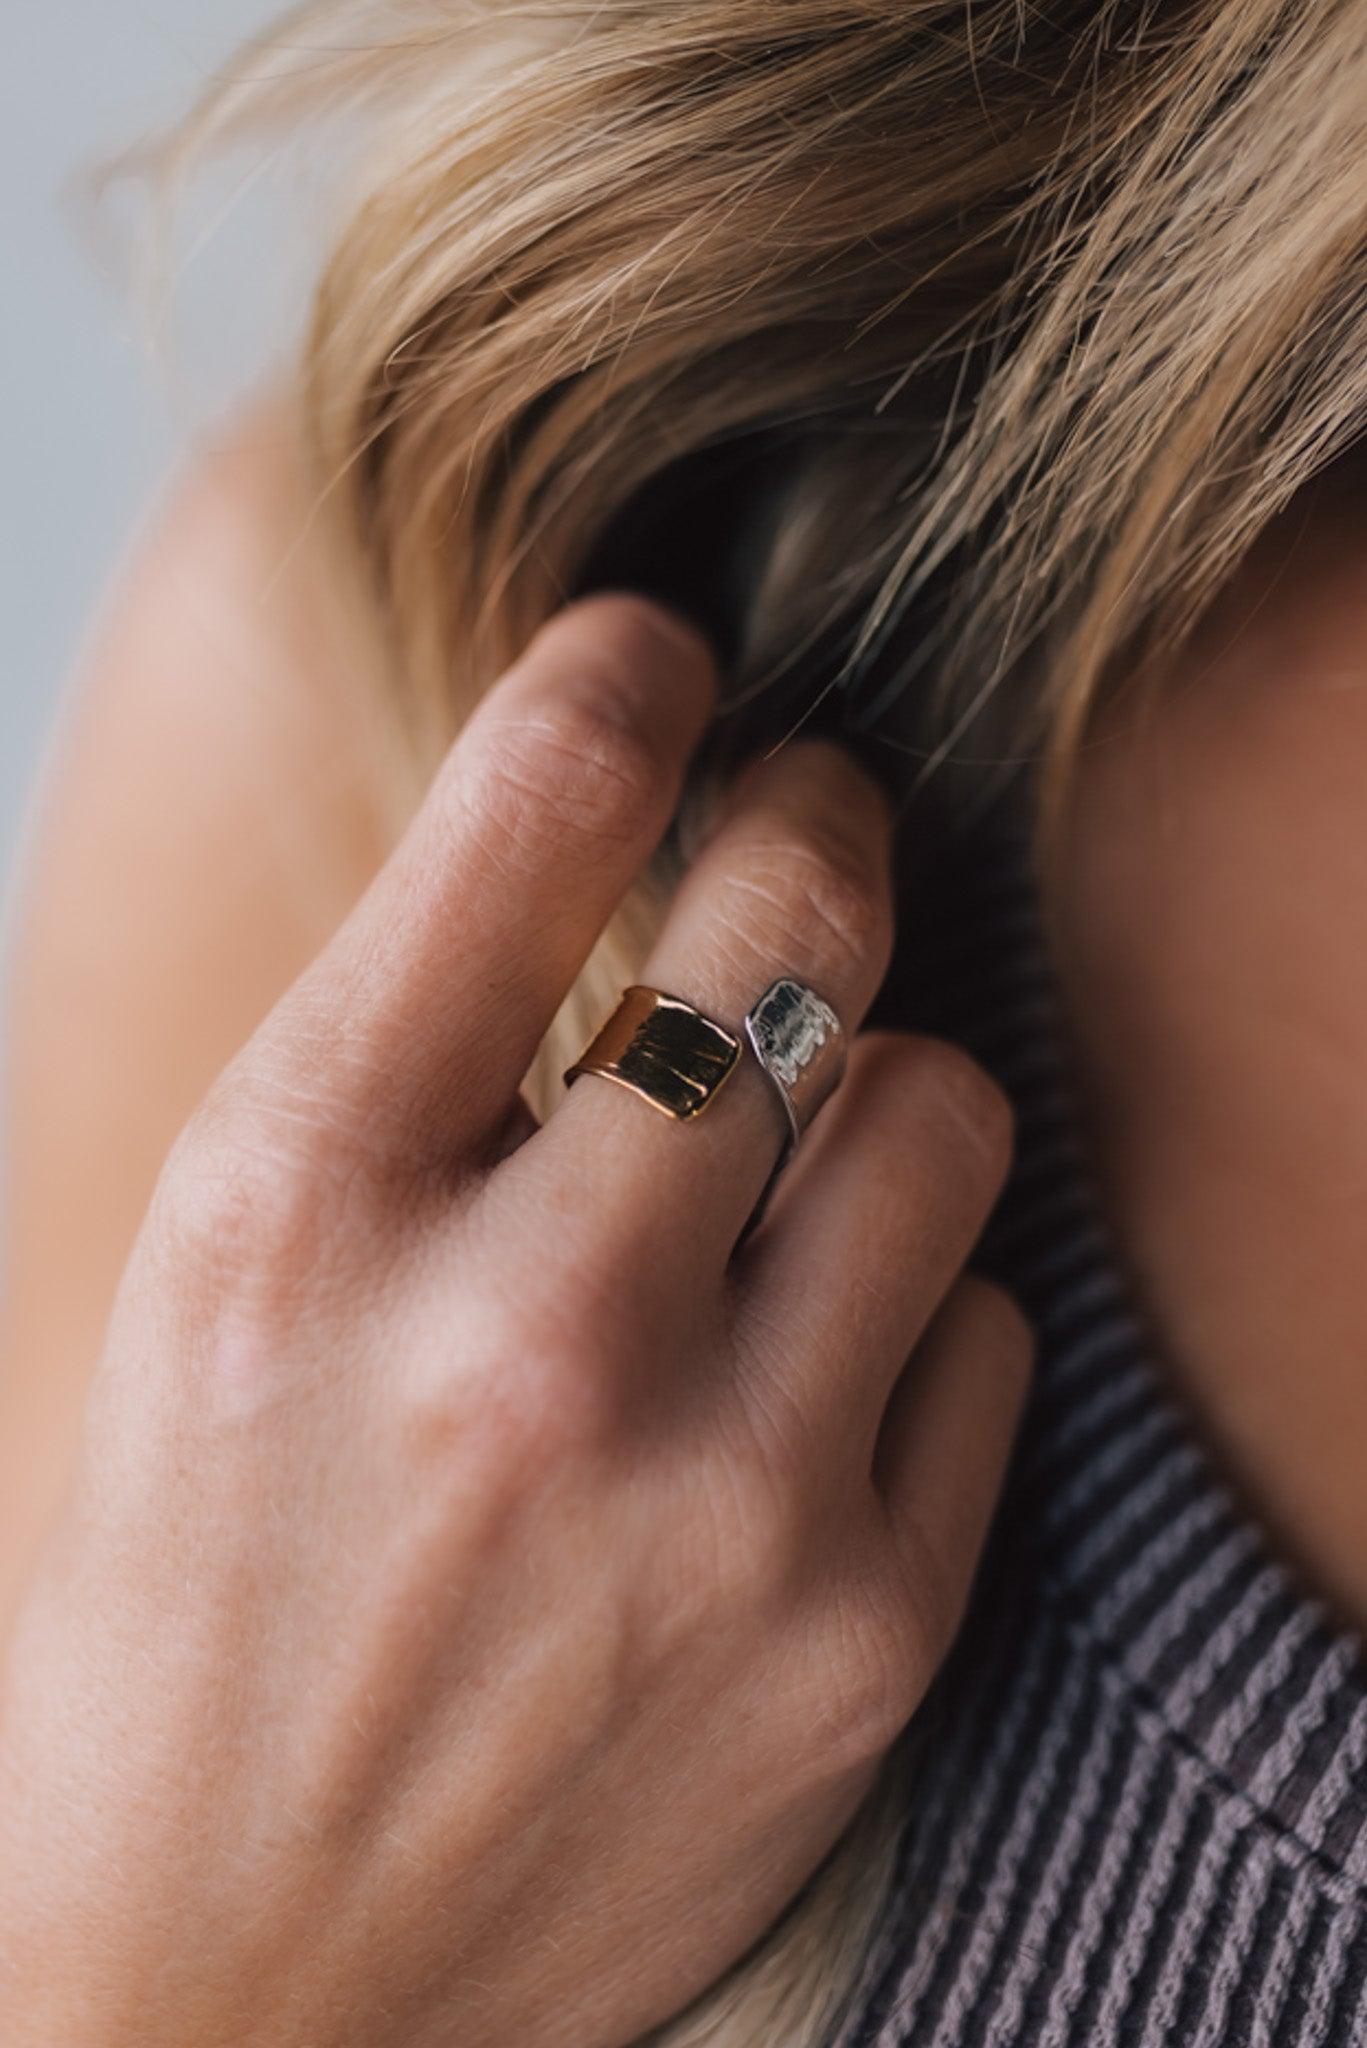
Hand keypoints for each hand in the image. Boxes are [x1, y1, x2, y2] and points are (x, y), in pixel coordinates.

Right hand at [0, 597, 1030, 2047]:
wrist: (226, 1973)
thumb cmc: (199, 1581)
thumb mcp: (221, 1267)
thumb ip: (412, 1048)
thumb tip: (625, 841)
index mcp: (299, 1204)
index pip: (536, 803)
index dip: (629, 672)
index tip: (663, 657)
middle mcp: (520, 1341)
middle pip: (803, 917)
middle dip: (811, 827)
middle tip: (798, 831)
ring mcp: (720, 1500)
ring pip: (941, 1106)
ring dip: (871, 1089)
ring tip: (785, 1152)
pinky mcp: (860, 1630)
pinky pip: (989, 1328)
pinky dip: (907, 1314)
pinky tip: (797, 1376)